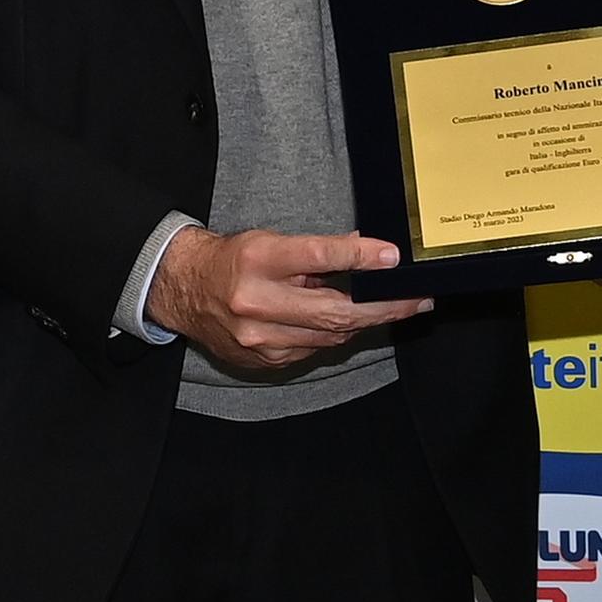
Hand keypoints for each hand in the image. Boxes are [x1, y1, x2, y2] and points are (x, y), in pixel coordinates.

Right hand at [149, 225, 431, 374]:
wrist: (183, 291)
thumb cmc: (233, 260)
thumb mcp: (269, 241)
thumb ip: (315, 251)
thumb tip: (367, 253)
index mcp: (258, 260)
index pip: (317, 256)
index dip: (359, 257)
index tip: (392, 257)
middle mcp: (256, 302)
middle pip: (334, 310)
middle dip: (384, 307)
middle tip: (418, 300)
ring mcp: (260, 338)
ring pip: (330, 334)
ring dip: (365, 321)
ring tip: (390, 308)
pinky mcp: (264, 360)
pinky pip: (314, 348)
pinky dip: (334, 333)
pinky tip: (346, 321)